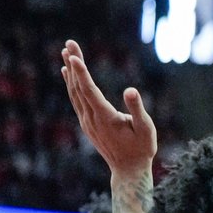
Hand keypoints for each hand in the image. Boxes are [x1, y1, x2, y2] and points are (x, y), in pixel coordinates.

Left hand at [60, 39, 156, 175]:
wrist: (129, 170)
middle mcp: (91, 118)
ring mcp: (87, 122)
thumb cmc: (142, 149)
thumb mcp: (146, 129)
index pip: (89, 91)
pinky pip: (75, 100)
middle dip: (73, 64)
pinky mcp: (87, 124)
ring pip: (74, 92)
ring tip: (66, 52)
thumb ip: (137, 109)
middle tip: (69, 43)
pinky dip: (71, 84)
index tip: (72, 56)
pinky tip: (68, 74)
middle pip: (78, 87)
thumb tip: (131, 90)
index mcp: (105, 117)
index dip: (81, 72)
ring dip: (70, 72)